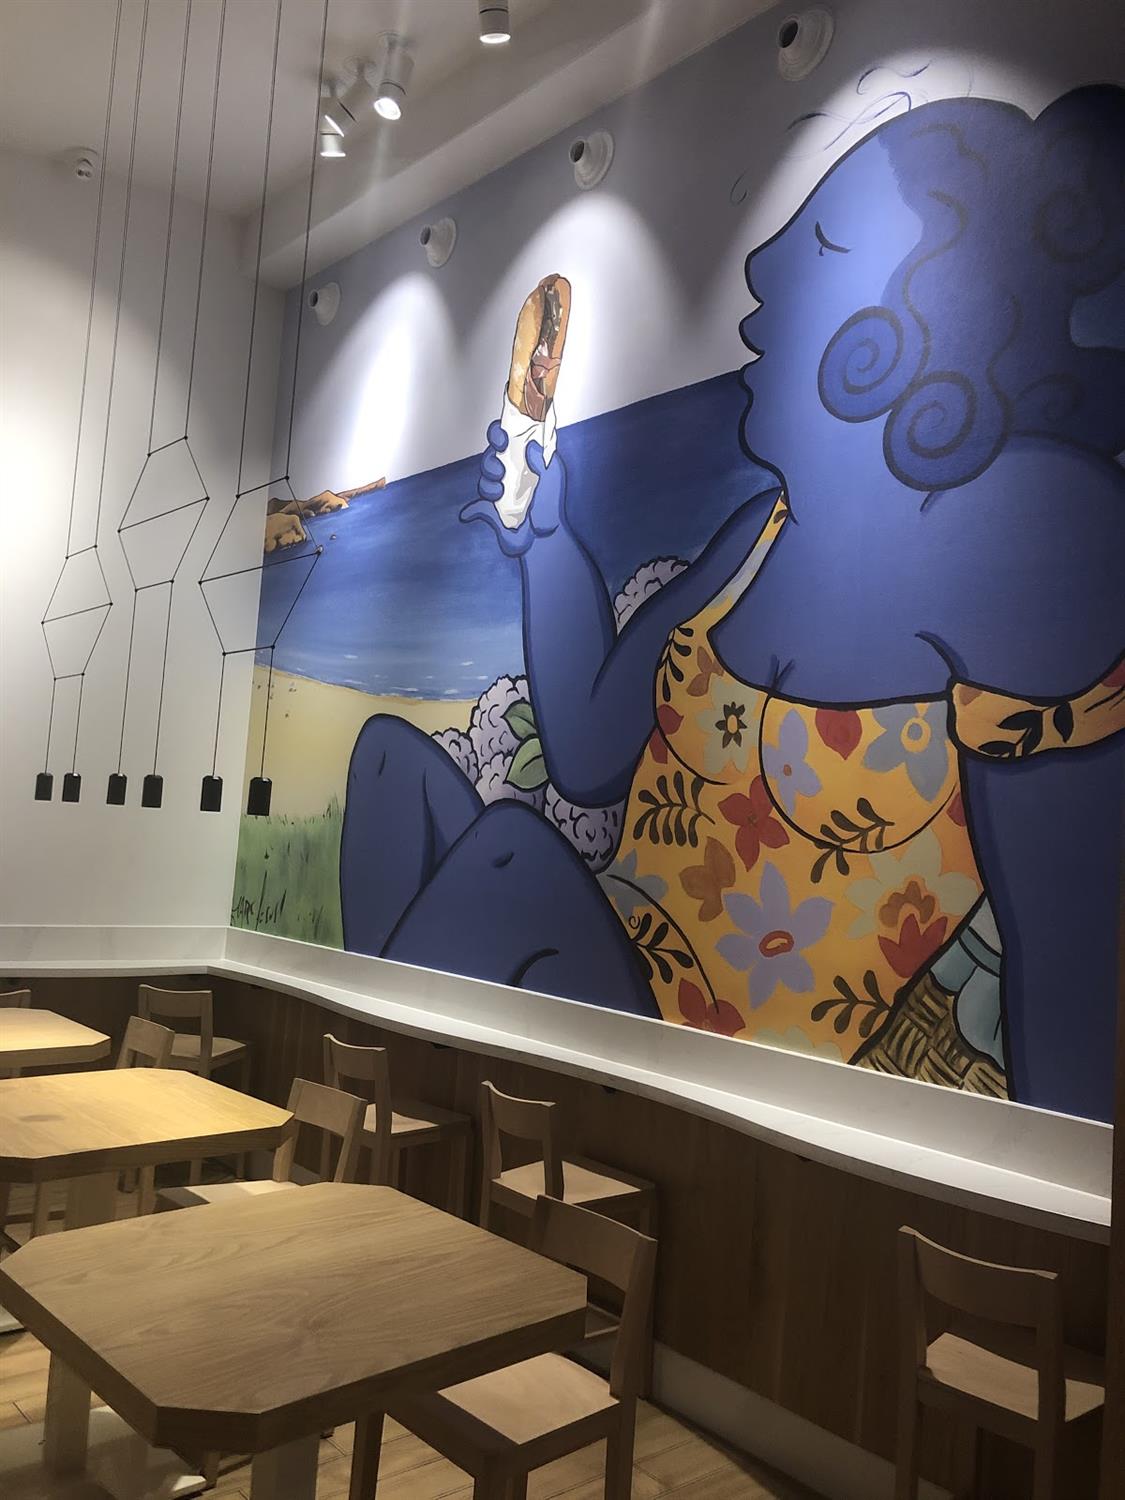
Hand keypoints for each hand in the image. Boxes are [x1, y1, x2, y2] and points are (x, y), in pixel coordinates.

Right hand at [461, 421, 565, 555]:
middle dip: (491, 462)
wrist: (547, 537)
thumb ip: (542, 461)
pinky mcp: (491, 511)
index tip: (501, 438)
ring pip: (484, 481)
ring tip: (500, 492)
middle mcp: (507, 474)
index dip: (498, 435)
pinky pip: (476, 508)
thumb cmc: (550, 506)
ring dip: (489, 485)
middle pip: (489, 459)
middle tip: (501, 471)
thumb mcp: (553, 480)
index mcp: (520, 462)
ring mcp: (498, 492)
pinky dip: (470, 511)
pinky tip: (468, 514)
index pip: (504, 441)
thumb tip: (531, 444)